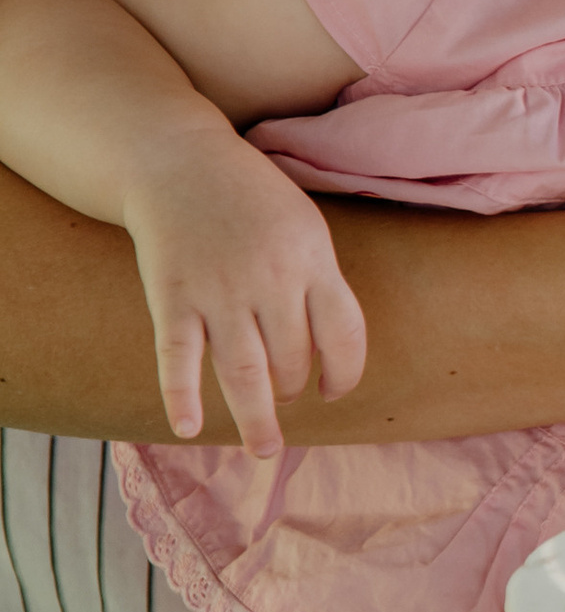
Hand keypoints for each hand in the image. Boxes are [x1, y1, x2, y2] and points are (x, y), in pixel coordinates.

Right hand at [124, 138, 365, 455]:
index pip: (345, 334)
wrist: (178, 162)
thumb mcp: (304, 229)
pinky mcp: (171, 296)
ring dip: (255, 417)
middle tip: (285, 398)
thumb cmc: (252, 200)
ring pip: (244, 371)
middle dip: (293, 388)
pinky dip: (181, 396)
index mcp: (313, 261)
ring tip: (264, 450)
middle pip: (294, 359)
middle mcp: (271, 280)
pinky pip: (178, 357)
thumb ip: (318, 283)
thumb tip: (331, 350)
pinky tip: (188, 428)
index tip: (335, 391)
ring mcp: (219, 290)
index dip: (346, 372)